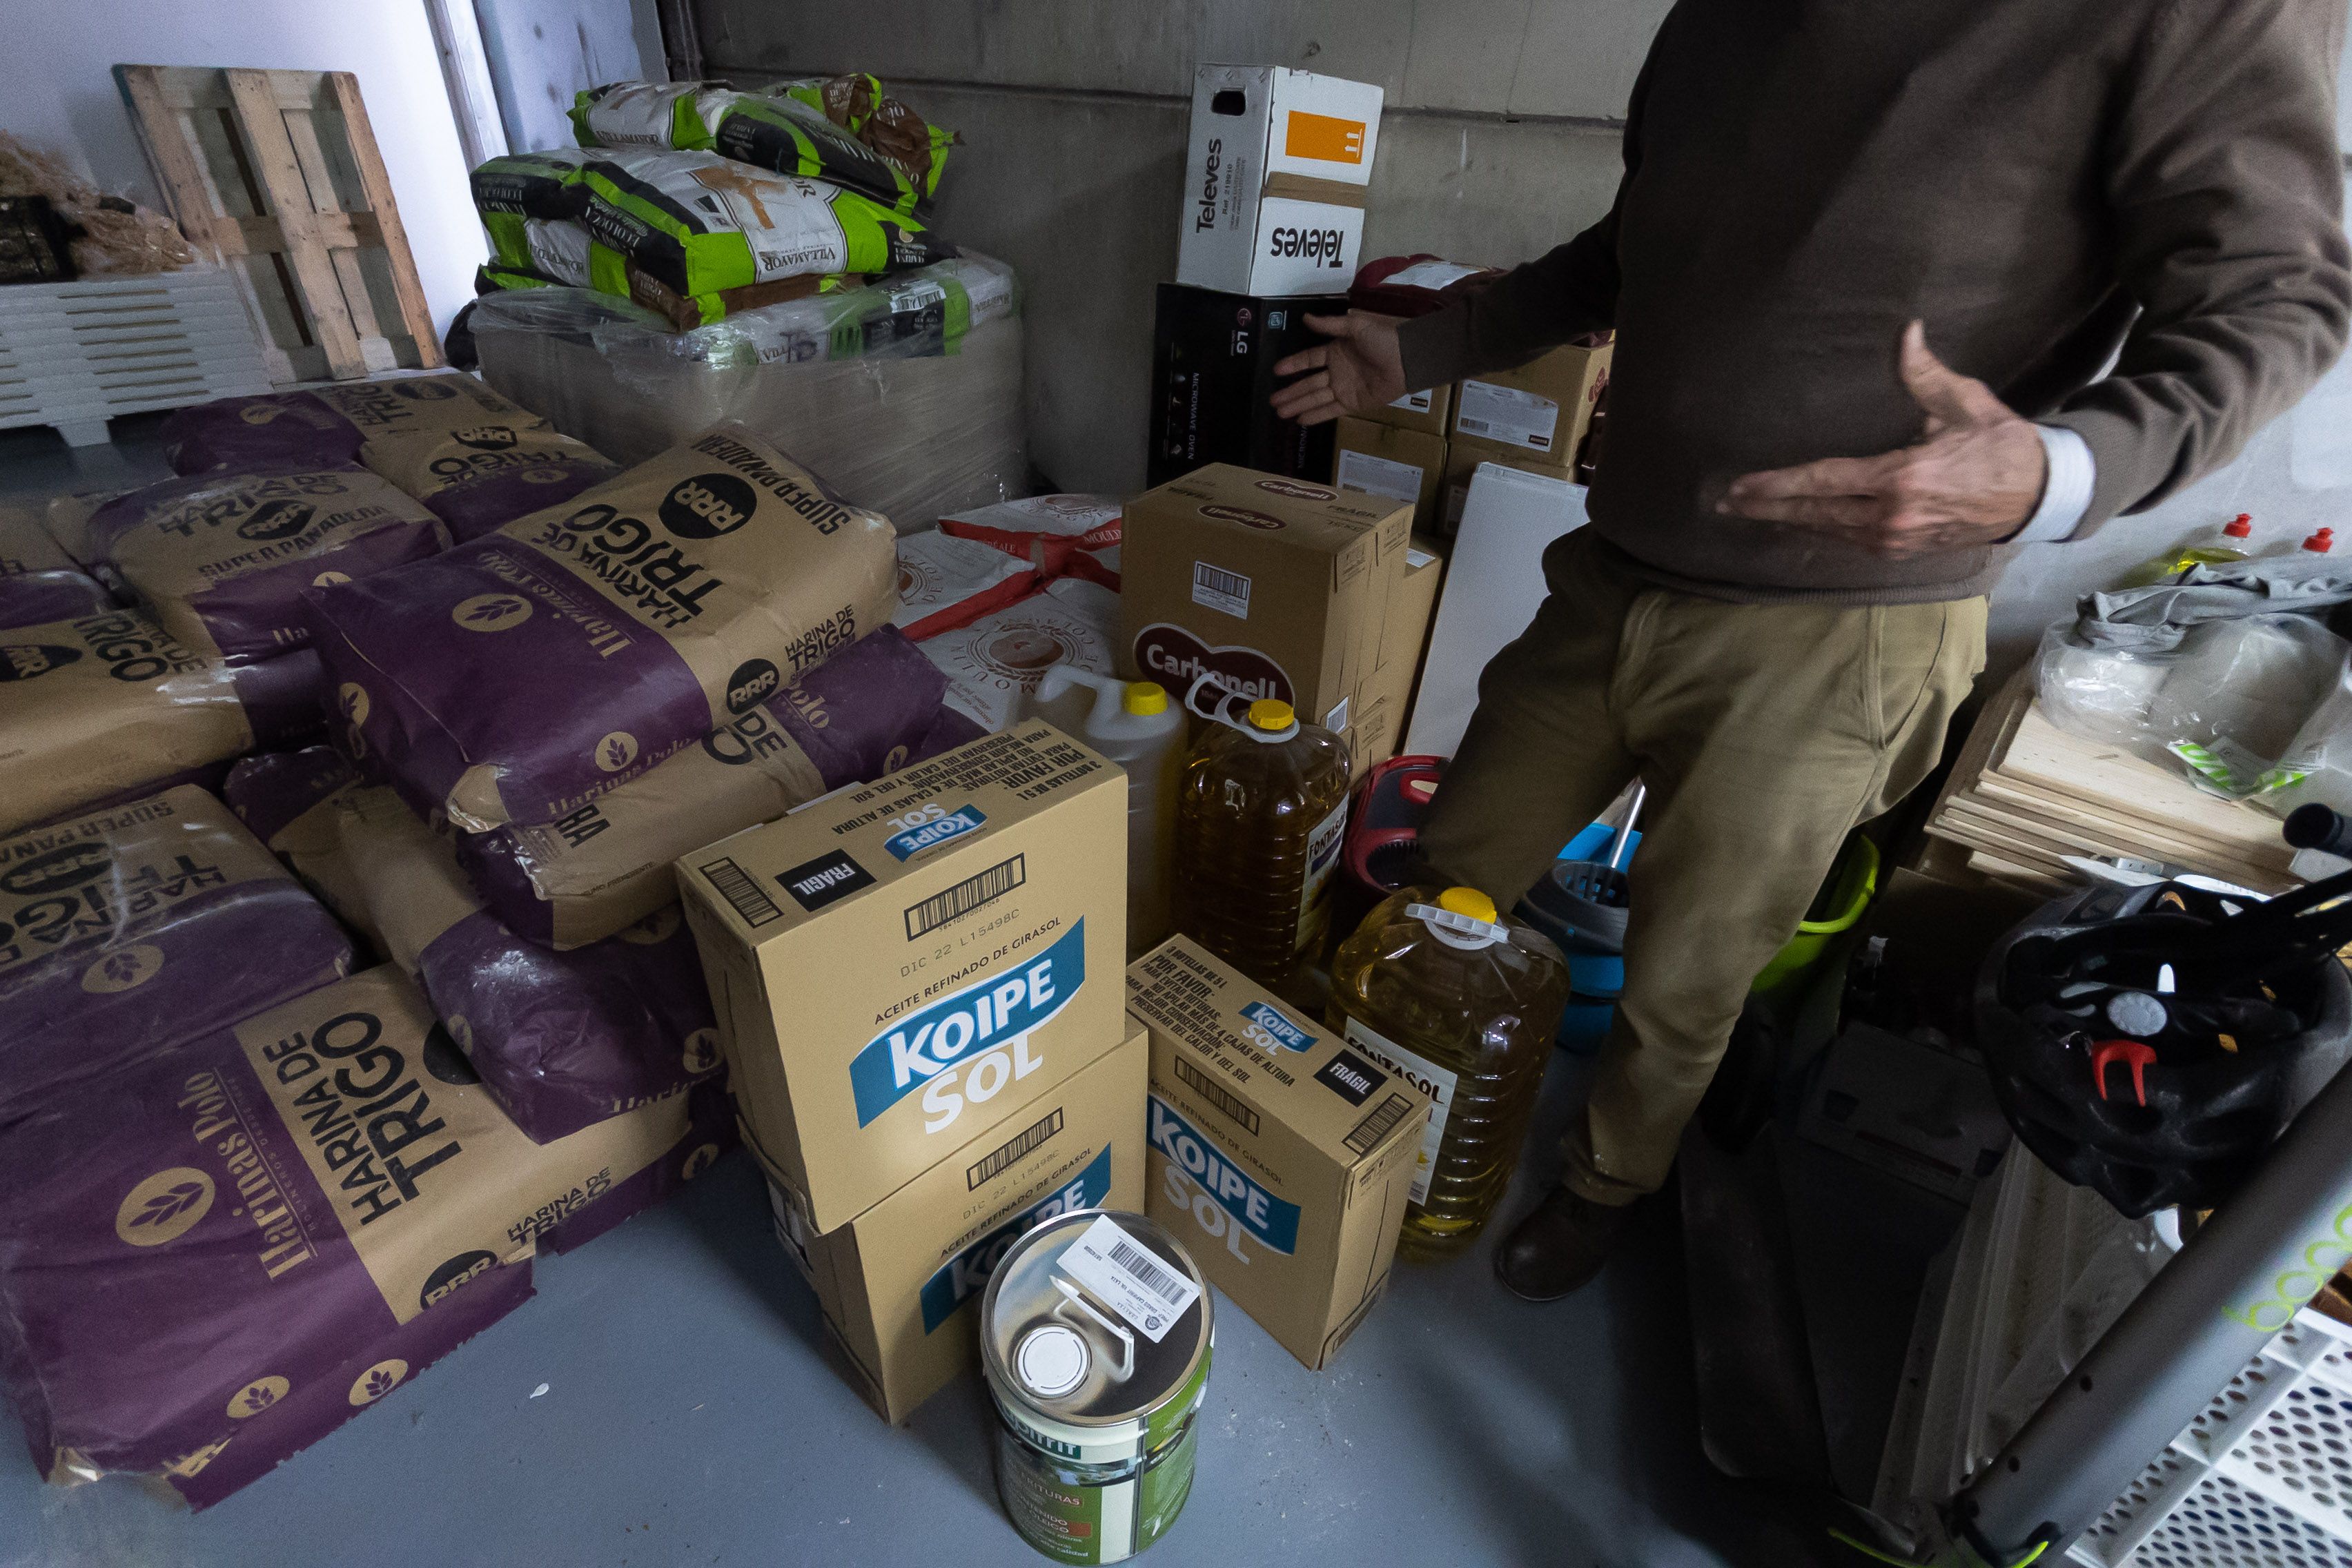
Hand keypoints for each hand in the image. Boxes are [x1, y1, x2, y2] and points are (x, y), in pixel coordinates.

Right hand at [1269, 312, 1407, 425]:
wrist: (1408, 359)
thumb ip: (1329, 325)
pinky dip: (1315, 416)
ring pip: (1316, 398)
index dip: (1293, 365)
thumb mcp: (1356, 325)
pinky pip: (1330, 410)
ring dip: (1298, 405)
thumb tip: (1305, 317)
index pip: (1309, 360)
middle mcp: (1337, 371)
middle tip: (1272, 402)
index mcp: (1336, 351)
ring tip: (1279, 413)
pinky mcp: (1354, 403)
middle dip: (1290, 392)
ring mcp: (1344, 388)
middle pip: (1309, 383)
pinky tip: (1300, 420)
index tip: (1276, 371)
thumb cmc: (1384, 338)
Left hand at [1717, 322, 2047, 557]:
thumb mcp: (1965, 404)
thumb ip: (1925, 374)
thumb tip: (1906, 332)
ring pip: (1828, 531)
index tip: (1740, 485)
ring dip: (1788, 521)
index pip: (1824, 481)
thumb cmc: (2002, 446)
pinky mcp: (1903, 551)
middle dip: (1766, 508)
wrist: (2041, 496)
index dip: (1777, 485)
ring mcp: (1896, 539)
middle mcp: (1891, 516)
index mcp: (1902, 478)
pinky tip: (1797, 522)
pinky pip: (1848, 541)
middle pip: (1814, 513)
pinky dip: (1819, 530)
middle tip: (1724, 504)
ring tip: (1750, 512)